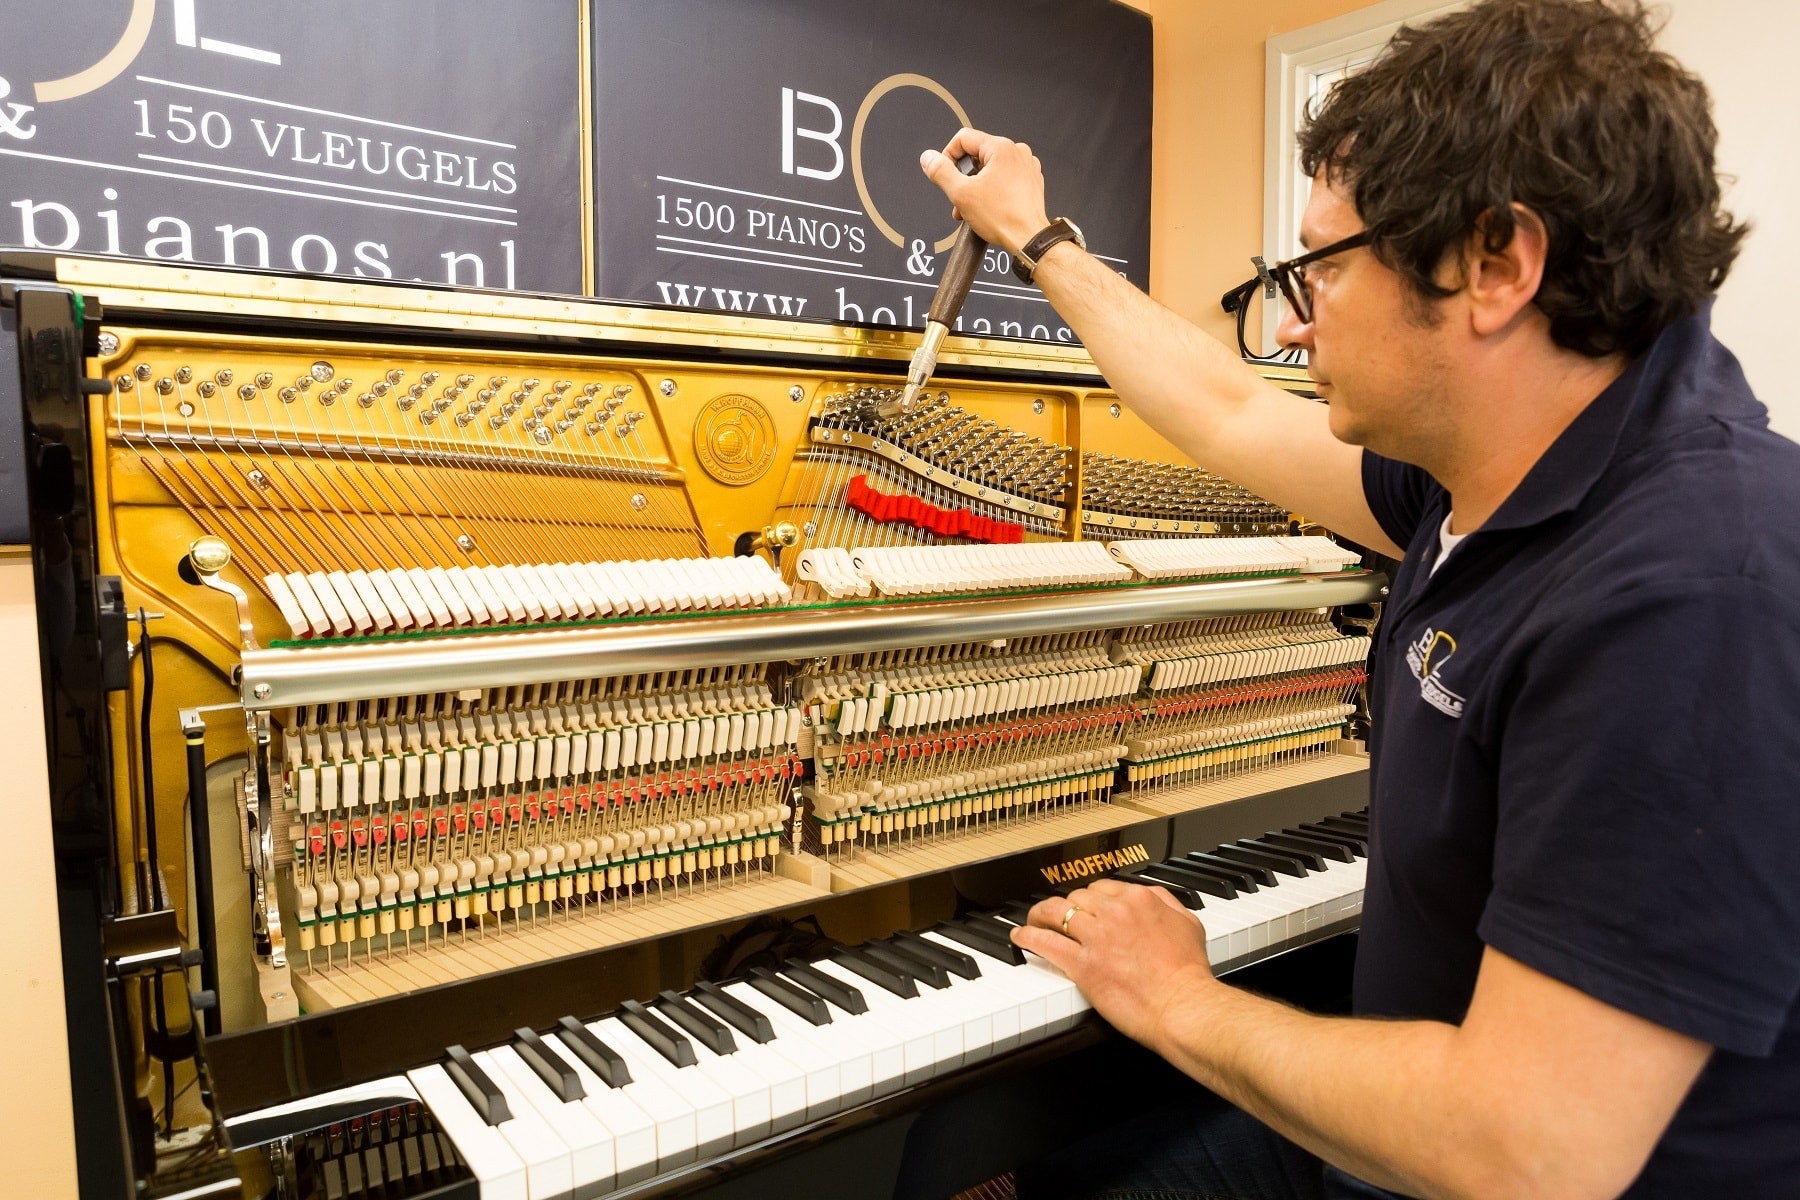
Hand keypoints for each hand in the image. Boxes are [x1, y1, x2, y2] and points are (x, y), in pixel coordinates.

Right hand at [919, 127, 1051, 256]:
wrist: (1028, 238)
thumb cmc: (1003, 218)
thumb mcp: (961, 193)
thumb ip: (940, 172)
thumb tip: (929, 158)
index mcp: (1001, 147)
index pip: (963, 138)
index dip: (948, 156)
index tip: (945, 174)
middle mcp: (1016, 152)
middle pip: (977, 155)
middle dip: (963, 177)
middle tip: (959, 197)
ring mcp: (1026, 166)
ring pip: (990, 168)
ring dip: (976, 186)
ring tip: (972, 207)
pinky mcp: (1030, 180)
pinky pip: (1004, 177)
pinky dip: (993, 189)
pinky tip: (988, 206)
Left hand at [1015, 878, 1221, 1051]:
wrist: (1183, 1006)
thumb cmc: (1188, 973)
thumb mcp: (1188, 924)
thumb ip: (1166, 903)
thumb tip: (1151, 896)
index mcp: (1139, 900)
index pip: (1103, 888)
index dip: (1089, 898)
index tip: (1084, 906)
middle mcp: (1115, 912)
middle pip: (1077, 897)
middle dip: (1066, 905)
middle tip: (1058, 915)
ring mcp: (1096, 937)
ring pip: (1056, 912)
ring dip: (1040, 914)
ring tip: (1033, 920)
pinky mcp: (1082, 963)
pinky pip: (1045, 942)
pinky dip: (1029, 936)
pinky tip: (1022, 937)